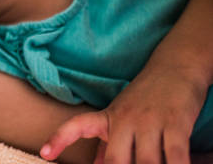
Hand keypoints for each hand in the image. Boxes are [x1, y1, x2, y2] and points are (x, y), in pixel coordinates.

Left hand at [40, 66, 206, 162]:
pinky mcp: (176, 123)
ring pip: (146, 162)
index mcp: (108, 117)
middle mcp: (125, 119)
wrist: (176, 65)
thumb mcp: (120, 116)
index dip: (59, 139)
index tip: (45, 153)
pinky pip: (175, 155)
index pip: (78, 126)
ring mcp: (150, 121)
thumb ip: (108, 144)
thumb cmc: (145, 98)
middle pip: (116, 159)